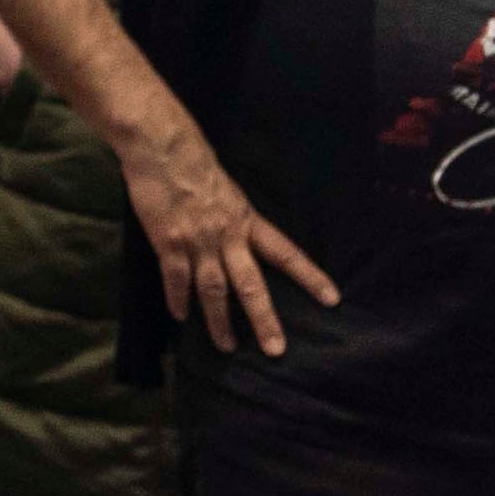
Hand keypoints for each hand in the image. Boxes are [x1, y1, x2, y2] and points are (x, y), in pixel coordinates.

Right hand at [125, 127, 336, 357]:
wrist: (162, 147)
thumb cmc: (193, 160)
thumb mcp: (227, 187)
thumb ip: (232, 215)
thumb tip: (236, 234)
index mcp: (246, 220)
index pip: (286, 253)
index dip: (309, 277)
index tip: (332, 299)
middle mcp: (227, 235)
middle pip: (251, 285)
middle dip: (264, 319)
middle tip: (276, 349)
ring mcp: (198, 241)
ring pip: (214, 291)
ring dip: (220, 322)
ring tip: (227, 347)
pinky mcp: (169, 242)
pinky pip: (176, 280)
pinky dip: (178, 301)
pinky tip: (180, 317)